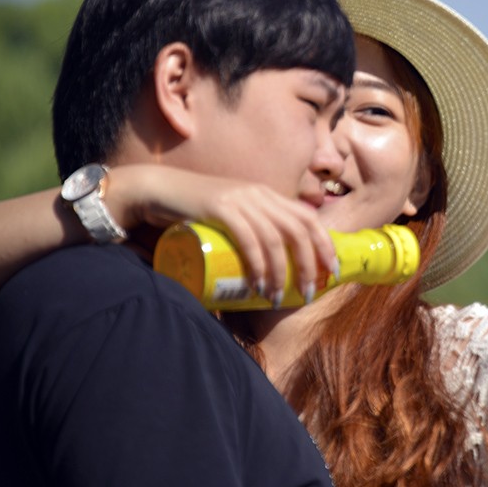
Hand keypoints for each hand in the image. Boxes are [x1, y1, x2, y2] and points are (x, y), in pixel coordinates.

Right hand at [107, 164, 335, 302]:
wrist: (156, 189)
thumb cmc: (194, 210)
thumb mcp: (232, 214)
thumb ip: (250, 228)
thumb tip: (270, 264)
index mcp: (267, 195)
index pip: (308, 217)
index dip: (325, 243)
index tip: (331, 270)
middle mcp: (259, 194)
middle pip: (299, 229)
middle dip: (309, 263)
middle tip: (308, 292)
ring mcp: (240, 199)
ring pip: (275, 238)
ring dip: (281, 272)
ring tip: (276, 298)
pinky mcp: (219, 208)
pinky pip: (248, 239)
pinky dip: (257, 264)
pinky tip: (257, 285)